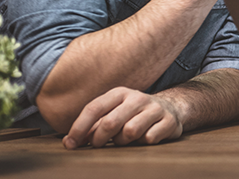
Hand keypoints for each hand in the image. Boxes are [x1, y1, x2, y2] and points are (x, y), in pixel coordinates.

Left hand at [61, 87, 187, 148]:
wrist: (170, 109)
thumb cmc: (133, 115)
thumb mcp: (113, 114)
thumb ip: (92, 127)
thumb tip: (68, 142)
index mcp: (119, 93)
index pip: (94, 108)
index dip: (79, 127)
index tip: (70, 144)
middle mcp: (137, 97)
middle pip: (110, 122)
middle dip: (99, 138)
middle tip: (97, 145)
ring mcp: (154, 108)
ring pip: (130, 132)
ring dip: (123, 141)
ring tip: (125, 139)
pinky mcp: (169, 121)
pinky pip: (149, 138)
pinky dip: (143, 143)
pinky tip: (146, 137)